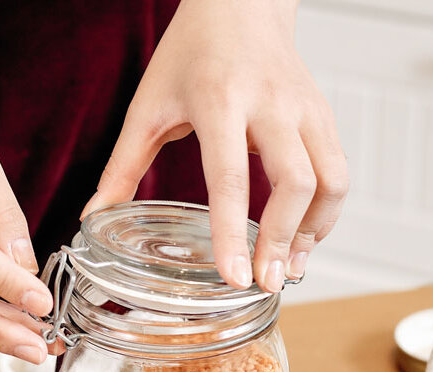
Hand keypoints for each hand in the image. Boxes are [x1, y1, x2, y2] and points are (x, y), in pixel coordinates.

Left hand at [83, 0, 347, 292]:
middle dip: (284, 240)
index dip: (232, 232)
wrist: (240, 4)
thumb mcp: (148, 104)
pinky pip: (338, 171)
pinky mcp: (324, 114)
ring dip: (314, 231)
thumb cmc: (191, 53)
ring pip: (330, 180)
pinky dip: (325, 212)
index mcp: (220, 101)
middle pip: (296, 183)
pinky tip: (303, 237)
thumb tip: (94, 216)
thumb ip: (123, 164)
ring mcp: (305, 108)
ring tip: (290, 266)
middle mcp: (271, 104)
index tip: (234, 276)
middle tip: (266, 283)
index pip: (230, 177)